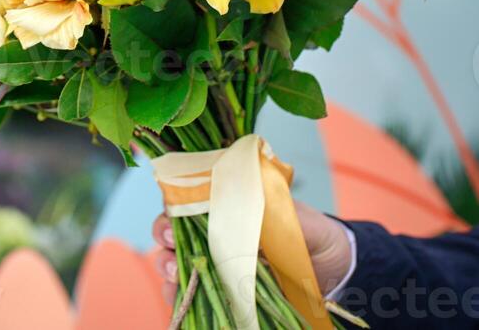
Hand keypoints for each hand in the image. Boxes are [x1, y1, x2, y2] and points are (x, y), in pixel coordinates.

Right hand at [153, 201, 351, 302]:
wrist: (337, 274)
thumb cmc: (315, 237)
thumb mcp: (300, 220)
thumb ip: (274, 213)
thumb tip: (247, 207)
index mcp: (232, 207)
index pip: (192, 199)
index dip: (176, 203)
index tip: (172, 213)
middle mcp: (220, 234)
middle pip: (177, 230)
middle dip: (164, 234)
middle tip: (168, 243)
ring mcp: (220, 266)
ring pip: (179, 263)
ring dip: (167, 267)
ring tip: (174, 275)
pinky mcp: (225, 297)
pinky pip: (195, 298)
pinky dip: (181, 300)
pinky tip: (179, 302)